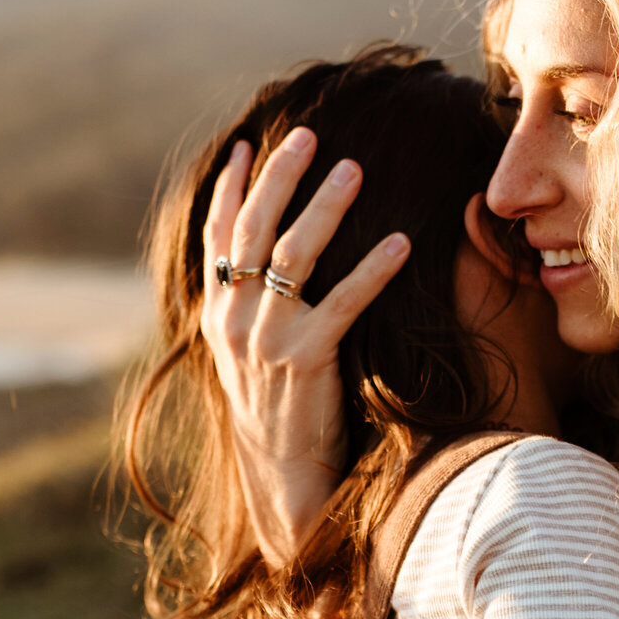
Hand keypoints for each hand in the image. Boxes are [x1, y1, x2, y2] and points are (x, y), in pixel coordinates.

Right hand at [200, 129, 409, 563]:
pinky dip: (373, 268)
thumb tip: (272, 271)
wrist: (282, 483)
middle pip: (253, 229)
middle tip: (308, 135)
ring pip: (293, 253)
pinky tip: (402, 241)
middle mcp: (234, 319)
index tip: (245, 146)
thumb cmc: (279, 419)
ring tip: (352, 168)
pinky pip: (343, 302)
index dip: (229, 189)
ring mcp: (266, 338)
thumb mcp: (250, 361)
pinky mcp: (305, 360)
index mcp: (218, 314)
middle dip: (279, 176)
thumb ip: (253, 313)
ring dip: (324, 205)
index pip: (217, 236)